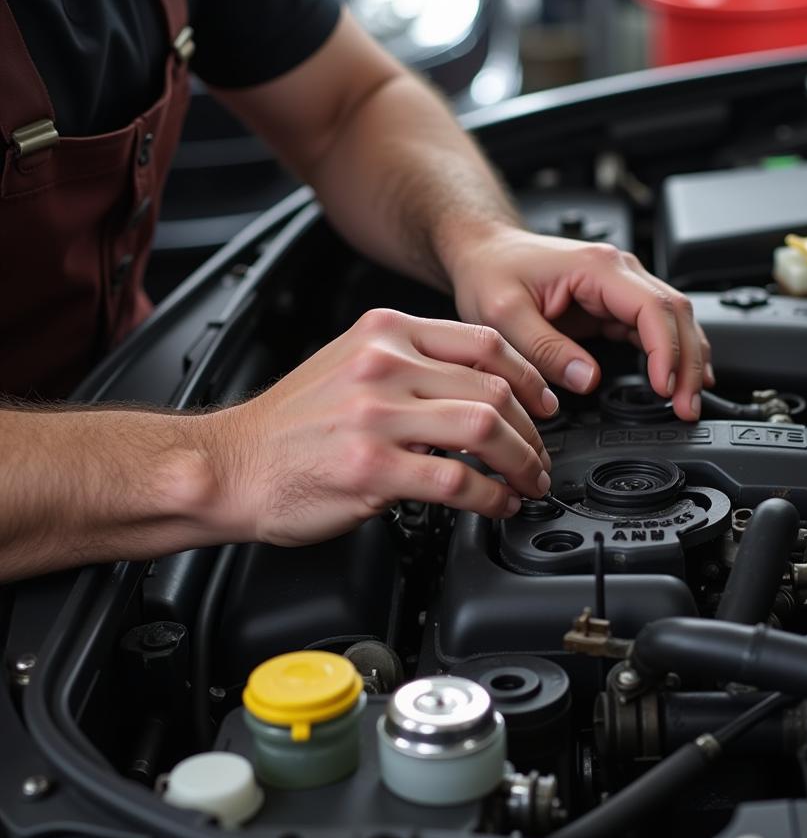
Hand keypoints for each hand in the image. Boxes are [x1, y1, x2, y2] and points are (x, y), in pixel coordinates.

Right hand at [206, 309, 554, 545]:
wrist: (229, 467)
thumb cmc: (289, 426)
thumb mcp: (348, 364)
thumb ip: (409, 364)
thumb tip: (477, 387)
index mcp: (383, 333)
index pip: (484, 341)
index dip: (529, 376)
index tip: (545, 403)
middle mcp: (383, 366)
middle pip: (494, 387)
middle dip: (533, 430)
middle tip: (540, 456)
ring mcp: (377, 416)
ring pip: (486, 429)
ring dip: (522, 463)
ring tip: (528, 482)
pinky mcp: (373, 468)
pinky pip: (458, 480)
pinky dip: (492, 497)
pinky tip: (497, 504)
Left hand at [446, 228, 713, 420]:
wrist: (484, 252)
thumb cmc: (491, 271)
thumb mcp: (504, 314)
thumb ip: (545, 348)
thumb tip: (588, 379)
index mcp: (597, 267)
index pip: (653, 308)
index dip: (667, 351)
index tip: (664, 388)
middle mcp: (618, 271)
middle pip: (676, 314)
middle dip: (688, 364)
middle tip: (686, 407)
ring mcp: (620, 286)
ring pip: (674, 320)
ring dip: (687, 361)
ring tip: (688, 402)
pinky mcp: (614, 304)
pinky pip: (656, 328)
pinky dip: (672, 355)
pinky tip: (679, 380)